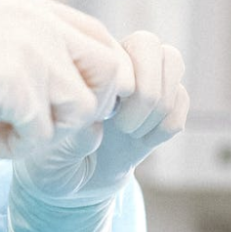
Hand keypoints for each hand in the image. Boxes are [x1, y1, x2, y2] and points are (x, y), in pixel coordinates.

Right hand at [0, 0, 133, 145]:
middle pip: (111, 71)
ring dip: (51, 132)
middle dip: (88, 106)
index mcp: (32, 6)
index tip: (61, 99)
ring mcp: (34, 53)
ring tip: (8, 134)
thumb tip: (34, 72)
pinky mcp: (18, 86)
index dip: (94, 74)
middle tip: (47, 122)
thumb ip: (13, 36)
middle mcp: (42, 25)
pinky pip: (43, 135)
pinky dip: (15, 149)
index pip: (98, 36)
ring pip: (83, 109)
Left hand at [0, 30, 189, 193]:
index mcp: (83, 64)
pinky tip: (142, 142)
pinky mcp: (161, 108)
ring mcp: (142, 83)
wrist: (71, 187)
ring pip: (174, 63)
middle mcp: (115, 64)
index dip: (122, 82)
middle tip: (124, 126)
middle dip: (147, 91)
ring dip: (159, 107)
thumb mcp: (47, 154)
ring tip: (132, 132)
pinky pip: (183, 100)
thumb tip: (100, 126)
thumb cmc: (49, 163)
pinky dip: (166, 126)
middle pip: (153, 45)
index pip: (111, 44)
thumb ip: (71, 137)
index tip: (103, 116)